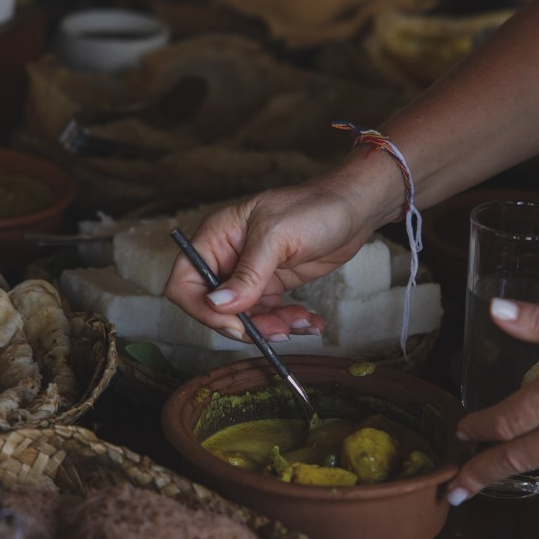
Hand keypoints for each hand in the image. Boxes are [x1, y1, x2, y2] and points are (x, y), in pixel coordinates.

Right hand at [164, 174, 379, 341]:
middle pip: (215, 307)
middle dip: (245, 324)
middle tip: (277, 331)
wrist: (353, 207)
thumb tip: (218, 305)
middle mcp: (227, 257)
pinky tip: (310, 321)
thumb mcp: (277, 237)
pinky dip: (288, 323)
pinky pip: (269, 315)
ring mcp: (250, 273)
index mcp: (216, 237)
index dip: (202, 308)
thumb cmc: (314, 207)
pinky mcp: (273, 285)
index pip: (185, 282)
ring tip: (302, 323)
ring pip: (244, 316)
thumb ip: (248, 274)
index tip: (234, 323)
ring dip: (271, 327)